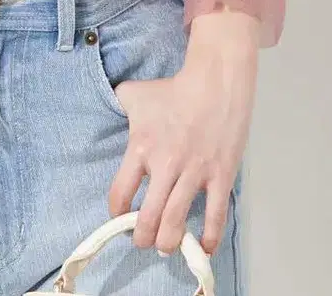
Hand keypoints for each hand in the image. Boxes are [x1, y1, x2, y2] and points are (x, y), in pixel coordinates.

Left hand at [108, 9, 258, 255]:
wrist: (214, 84)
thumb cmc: (172, 90)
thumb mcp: (133, 93)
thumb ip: (118, 105)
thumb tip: (110, 108)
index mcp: (140, 148)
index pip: (120, 192)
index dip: (118, 213)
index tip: (121, 218)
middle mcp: (165, 165)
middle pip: (148, 216)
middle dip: (142, 237)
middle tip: (142, 241)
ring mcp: (194, 173)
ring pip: (176, 221)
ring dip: (168, 241)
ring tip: (165, 246)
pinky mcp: (220, 177)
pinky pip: (215, 215)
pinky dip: (209, 237)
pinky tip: (204, 247)